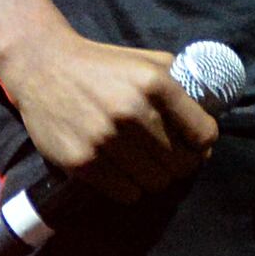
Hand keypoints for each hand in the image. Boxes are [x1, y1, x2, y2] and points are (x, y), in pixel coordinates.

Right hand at [0, 26, 217, 201]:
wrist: (42, 67)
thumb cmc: (103, 66)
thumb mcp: (149, 61)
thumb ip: (183, 86)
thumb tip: (212, 119)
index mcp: (155, 84)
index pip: (204, 135)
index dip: (202, 144)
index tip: (193, 144)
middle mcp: (132, 112)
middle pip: (182, 165)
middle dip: (179, 164)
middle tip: (166, 157)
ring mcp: (105, 139)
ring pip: (155, 184)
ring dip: (153, 177)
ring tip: (142, 163)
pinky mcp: (82, 162)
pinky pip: (126, 194)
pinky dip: (128, 187)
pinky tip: (119, 169)